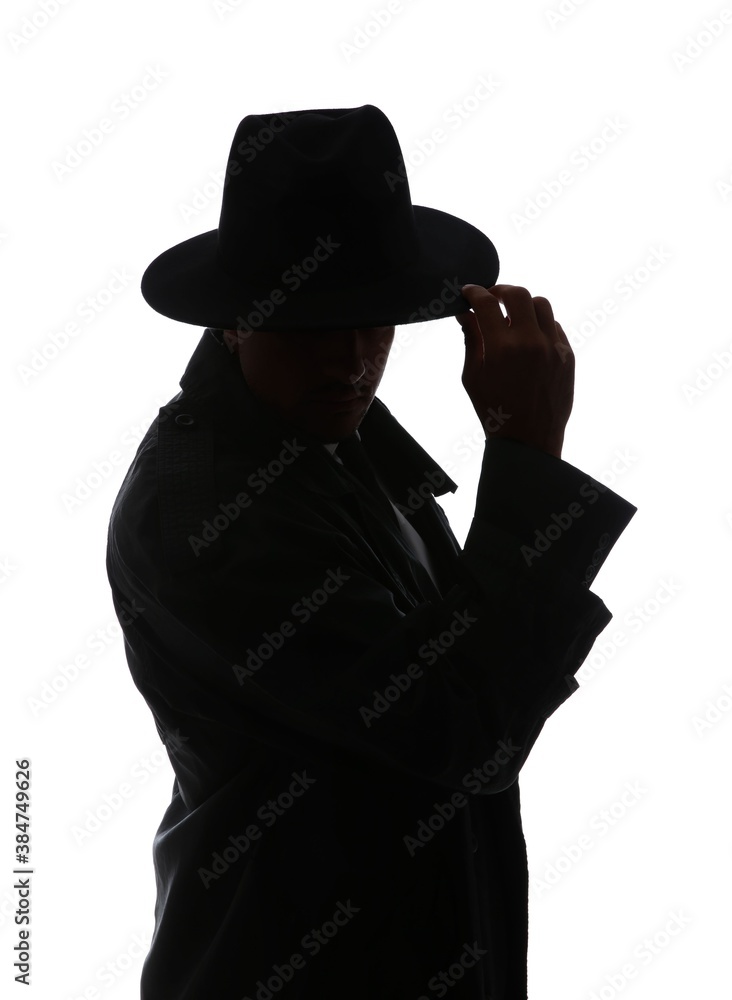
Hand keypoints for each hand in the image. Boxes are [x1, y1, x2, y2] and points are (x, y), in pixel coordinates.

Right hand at [456, 284, 573, 459]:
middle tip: (491, 298)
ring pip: (541, 305)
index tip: (468, 293)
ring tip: (512, 317)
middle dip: (501, 290)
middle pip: (519, 294)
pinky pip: (554, 326)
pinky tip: (528, 337)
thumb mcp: (473, 376)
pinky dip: (539, 325)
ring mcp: (553, 348)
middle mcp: (531, 342)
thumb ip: (471, 339)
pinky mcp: (567, 355)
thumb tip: (465, 312)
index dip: (474, 293)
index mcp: (502, 348)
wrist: (529, 440)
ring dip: (523, 305)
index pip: (487, 303)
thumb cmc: (495, 411)